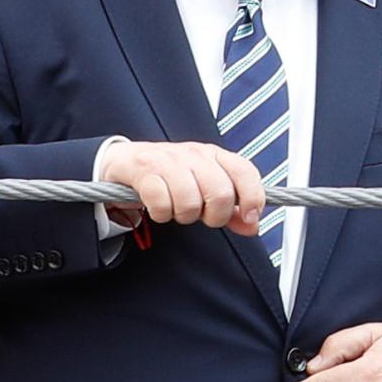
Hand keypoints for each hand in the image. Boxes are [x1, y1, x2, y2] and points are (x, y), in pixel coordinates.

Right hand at [97, 140, 263, 234]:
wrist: (128, 160)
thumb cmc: (172, 176)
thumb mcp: (205, 189)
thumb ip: (231, 209)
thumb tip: (253, 225)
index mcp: (216, 156)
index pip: (245, 172)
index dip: (253, 197)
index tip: (250, 217)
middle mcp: (196, 155)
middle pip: (220, 193)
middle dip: (214, 216)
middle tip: (202, 215)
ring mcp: (170, 161)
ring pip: (190, 201)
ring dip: (184, 215)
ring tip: (177, 209)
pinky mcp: (145, 170)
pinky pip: (162, 203)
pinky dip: (161, 214)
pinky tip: (159, 207)